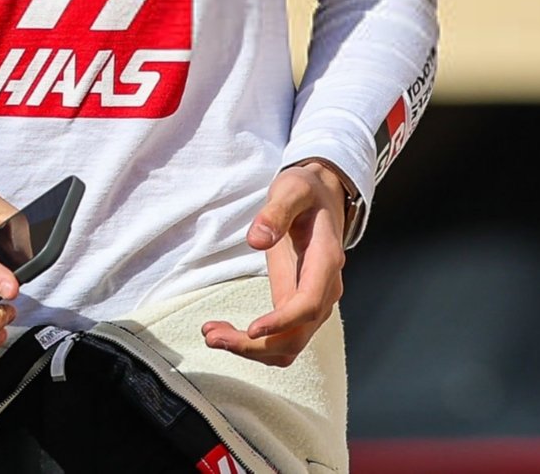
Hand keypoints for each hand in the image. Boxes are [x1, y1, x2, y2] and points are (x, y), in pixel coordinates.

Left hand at [201, 160, 346, 367]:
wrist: (322, 196)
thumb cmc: (306, 192)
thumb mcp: (291, 189)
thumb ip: (276, 212)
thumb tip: (257, 240)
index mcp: (326, 261)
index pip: (309, 304)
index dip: (282, 322)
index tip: (252, 329)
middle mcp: (325, 289)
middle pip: (296, 336)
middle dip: (255, 345)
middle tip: (213, 336)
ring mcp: (314, 302)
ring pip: (288, 346)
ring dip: (251, 350)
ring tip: (212, 335)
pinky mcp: (298, 305)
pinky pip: (281, 337)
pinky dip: (255, 343)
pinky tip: (226, 332)